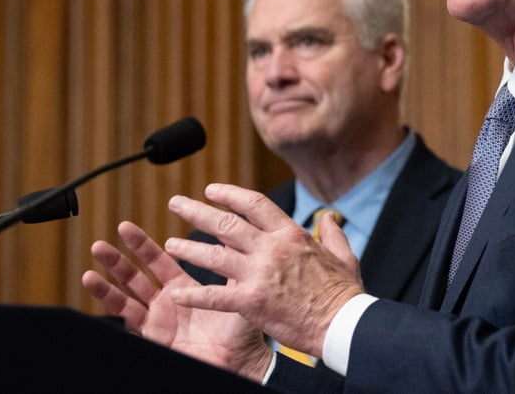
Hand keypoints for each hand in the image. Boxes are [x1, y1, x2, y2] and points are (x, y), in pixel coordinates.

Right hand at [82, 220, 272, 380]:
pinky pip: (128, 318)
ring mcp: (157, 319)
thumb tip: (234, 233)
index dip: (141, 245)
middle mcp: (166, 301)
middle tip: (101, 243)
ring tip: (92, 263)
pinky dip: (110, 301)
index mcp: (183, 286)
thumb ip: (231, 264)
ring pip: (126, 295)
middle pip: (135, 276)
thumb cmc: (241, 330)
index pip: (157, 260)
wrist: (240, 362)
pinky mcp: (153, 335)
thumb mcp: (237, 290)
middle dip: (117, 259)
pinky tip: (95, 286)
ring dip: (107, 280)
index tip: (126, 227)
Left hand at [163, 183, 363, 357]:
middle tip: (176, 203)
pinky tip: (177, 294)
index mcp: (291, 234)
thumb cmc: (344, 293)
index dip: (229, 194)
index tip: (211, 190)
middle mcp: (271, 248)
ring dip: (188, 248)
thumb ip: (333, 233)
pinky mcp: (250, 302)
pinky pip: (213, 296)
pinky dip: (193, 295)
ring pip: (213, 255)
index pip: (253, 204)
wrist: (342, 324)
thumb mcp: (343, 255)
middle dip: (196, 211)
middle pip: (225, 223)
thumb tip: (329, 217)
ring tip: (170, 244)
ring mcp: (259, 274)